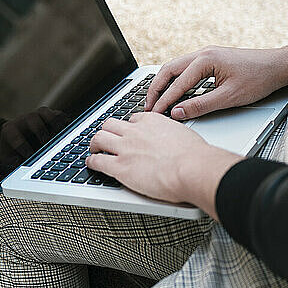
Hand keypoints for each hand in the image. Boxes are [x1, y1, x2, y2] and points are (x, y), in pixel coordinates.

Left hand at [0, 107, 68, 164]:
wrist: (20, 143)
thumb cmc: (14, 153)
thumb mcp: (10, 160)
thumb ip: (14, 163)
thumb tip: (20, 165)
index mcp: (9, 130)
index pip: (14, 135)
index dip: (23, 145)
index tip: (30, 156)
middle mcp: (23, 120)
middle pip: (31, 118)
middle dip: (40, 130)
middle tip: (46, 143)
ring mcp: (37, 116)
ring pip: (44, 112)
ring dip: (53, 122)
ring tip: (60, 135)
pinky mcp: (49, 116)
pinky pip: (58, 114)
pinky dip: (63, 122)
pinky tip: (68, 132)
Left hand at [87, 112, 241, 217]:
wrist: (192, 168)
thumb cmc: (195, 156)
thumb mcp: (184, 134)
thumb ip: (173, 135)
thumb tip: (176, 141)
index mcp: (151, 121)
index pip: (132, 119)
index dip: (128, 127)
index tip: (128, 133)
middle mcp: (135, 131)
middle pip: (110, 124)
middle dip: (107, 131)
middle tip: (106, 138)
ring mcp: (125, 148)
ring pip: (99, 138)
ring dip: (95, 144)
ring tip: (94, 149)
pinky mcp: (120, 167)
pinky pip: (97, 161)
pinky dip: (92, 162)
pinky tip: (92, 164)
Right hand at [145, 43, 287, 120]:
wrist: (277, 66)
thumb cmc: (258, 78)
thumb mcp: (229, 97)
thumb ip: (200, 105)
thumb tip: (178, 112)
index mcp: (206, 59)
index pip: (177, 83)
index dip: (164, 100)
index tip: (155, 113)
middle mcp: (203, 53)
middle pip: (168, 69)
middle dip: (155, 88)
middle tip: (148, 105)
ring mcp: (205, 54)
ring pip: (175, 67)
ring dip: (163, 83)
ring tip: (155, 99)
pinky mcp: (209, 59)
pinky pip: (184, 68)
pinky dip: (174, 79)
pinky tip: (172, 90)